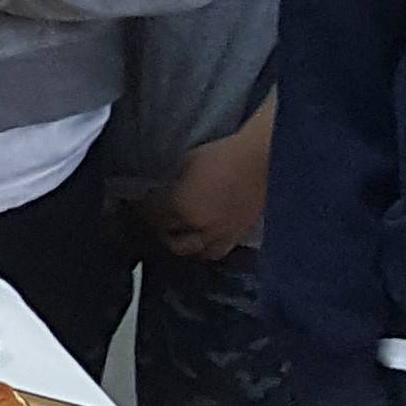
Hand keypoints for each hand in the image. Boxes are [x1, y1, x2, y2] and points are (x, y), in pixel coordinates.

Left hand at [152, 105, 273, 259]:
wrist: (264, 158)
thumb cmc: (224, 153)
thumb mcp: (188, 161)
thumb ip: (173, 181)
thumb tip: (161, 189)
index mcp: (182, 206)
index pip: (155, 217)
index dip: (145, 211)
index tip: (141, 206)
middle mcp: (200, 227)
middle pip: (175, 242)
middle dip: (164, 234)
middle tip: (159, 224)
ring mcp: (223, 235)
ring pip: (198, 253)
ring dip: (187, 247)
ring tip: (183, 237)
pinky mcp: (242, 235)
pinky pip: (221, 251)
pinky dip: (210, 248)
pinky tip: (207, 239)